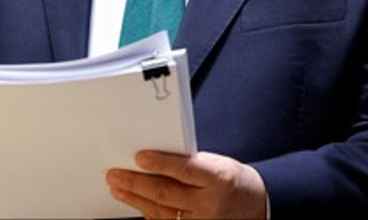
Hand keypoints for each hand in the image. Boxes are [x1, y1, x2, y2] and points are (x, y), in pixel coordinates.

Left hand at [106, 151, 267, 218]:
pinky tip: (135, 201)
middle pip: (166, 193)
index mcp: (219, 180)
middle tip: (115, 174)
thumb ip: (190, 163)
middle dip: (136, 183)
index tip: (139, 156)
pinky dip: (146, 211)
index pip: (184, 170)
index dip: (160, 163)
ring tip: (118, 187)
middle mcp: (209, 204)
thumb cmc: (231, 180)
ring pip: (159, 211)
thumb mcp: (217, 165)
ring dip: (135, 198)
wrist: (253, 207)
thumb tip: (154, 159)